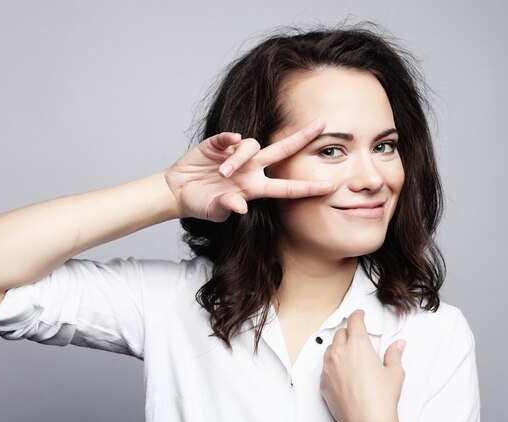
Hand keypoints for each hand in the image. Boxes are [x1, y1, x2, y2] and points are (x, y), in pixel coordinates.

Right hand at [164, 118, 334, 221]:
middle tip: (322, 124)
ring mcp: (235, 155)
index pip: (286, 188)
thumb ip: (227, 207)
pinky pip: (229, 137)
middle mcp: (250, 169)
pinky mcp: (218, 145)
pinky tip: (227, 143)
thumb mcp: (214, 210)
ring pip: (250, 146)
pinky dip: (229, 139)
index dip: (307, 188)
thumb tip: (240, 206)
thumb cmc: (200, 203)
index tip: (329, 187)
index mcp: (254, 188)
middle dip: (301, 138)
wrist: (177, 191)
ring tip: (222, 174)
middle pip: (281, 151)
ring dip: (238, 159)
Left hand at [320, 309, 406, 421]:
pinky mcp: (323, 382)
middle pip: (340, 333)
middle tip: (357, 337)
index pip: (354, 321)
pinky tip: (342, 374)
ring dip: (338, 348)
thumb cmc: (382, 399)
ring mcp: (328, 368)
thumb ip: (395, 354)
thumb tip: (399, 344)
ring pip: (330, 349)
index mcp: (358, 345)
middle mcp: (340, 353)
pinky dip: (332, 365)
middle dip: (348, 332)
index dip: (357, 315)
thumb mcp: (394, 373)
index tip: (359, 314)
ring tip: (349, 356)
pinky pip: (325, 367)